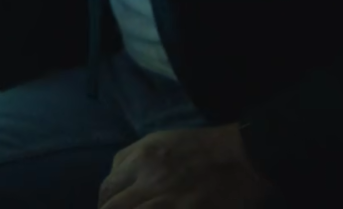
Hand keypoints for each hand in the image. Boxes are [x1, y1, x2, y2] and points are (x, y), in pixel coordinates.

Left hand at [99, 124, 274, 207]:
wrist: (239, 156)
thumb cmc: (197, 146)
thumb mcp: (156, 140)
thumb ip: (129, 158)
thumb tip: (113, 180)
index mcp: (140, 159)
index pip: (107, 189)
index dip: (103, 203)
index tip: (108, 208)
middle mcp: (150, 181)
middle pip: (114, 208)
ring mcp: (169, 201)